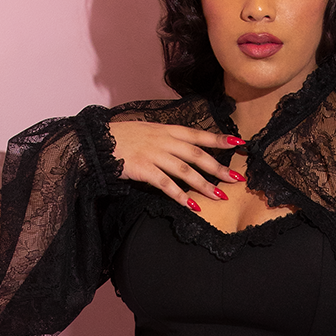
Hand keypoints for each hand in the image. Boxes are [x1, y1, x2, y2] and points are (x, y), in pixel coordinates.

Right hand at [108, 121, 245, 209]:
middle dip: (219, 167)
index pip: (198, 134)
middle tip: (237, 178)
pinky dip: (180, 196)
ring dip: (204, 185)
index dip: (219, 138)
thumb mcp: (148, 130)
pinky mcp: (143, 169)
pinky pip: (165, 184)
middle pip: (197, 154)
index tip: (240, 143)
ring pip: (185, 171)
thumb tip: (184, 147)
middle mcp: (163, 140)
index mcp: (167, 130)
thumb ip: (167, 138)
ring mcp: (153, 154)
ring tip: (220, 197)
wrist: (96, 141)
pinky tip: (192, 206)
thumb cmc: (122, 137)